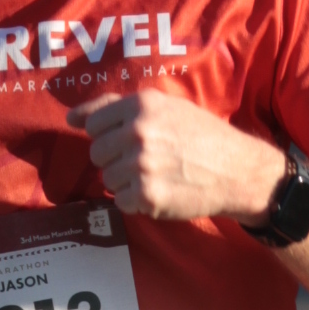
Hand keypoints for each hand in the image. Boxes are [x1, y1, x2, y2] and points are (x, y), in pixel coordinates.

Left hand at [67, 87, 291, 228]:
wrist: (237, 170)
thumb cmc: (200, 136)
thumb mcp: (164, 106)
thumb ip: (115, 107)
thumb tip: (70, 117)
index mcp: (140, 105)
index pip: (93, 125)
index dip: (110, 136)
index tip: (132, 141)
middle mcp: (138, 132)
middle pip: (97, 155)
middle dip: (117, 161)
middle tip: (148, 161)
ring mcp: (142, 166)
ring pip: (107, 181)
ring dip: (127, 183)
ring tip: (157, 177)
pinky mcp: (148, 196)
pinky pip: (121, 203)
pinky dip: (137, 203)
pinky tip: (160, 193)